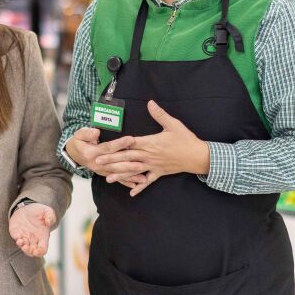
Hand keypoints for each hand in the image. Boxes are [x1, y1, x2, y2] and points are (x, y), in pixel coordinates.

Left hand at [9, 203, 56, 256]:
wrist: (26, 207)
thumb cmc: (38, 211)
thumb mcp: (47, 211)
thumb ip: (50, 216)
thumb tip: (49, 222)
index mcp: (43, 236)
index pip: (43, 249)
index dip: (40, 252)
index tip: (36, 250)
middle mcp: (34, 239)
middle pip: (32, 252)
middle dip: (29, 252)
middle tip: (27, 247)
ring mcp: (25, 238)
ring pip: (25, 249)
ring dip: (23, 248)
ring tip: (22, 242)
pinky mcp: (17, 234)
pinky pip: (18, 241)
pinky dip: (18, 242)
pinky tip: (18, 239)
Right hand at [64, 127, 141, 180]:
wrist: (74, 154)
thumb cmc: (79, 141)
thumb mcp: (79, 134)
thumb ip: (87, 133)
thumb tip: (96, 132)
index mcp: (91, 153)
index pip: (108, 148)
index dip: (120, 144)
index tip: (131, 139)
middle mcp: (97, 164)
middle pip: (115, 164)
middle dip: (129, 164)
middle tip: (142, 163)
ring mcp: (101, 170)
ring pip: (117, 173)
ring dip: (130, 176)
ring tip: (143, 178)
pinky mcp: (104, 174)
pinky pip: (116, 178)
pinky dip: (125, 182)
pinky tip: (135, 185)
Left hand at [95, 101, 209, 195]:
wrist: (197, 156)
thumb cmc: (185, 139)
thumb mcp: (173, 124)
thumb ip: (159, 114)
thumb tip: (150, 102)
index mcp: (150, 142)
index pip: (129, 143)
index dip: (116, 145)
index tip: (104, 146)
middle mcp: (149, 155)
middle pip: (127, 157)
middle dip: (111, 160)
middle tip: (97, 162)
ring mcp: (153, 165)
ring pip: (134, 170)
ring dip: (120, 175)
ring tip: (107, 179)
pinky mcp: (159, 173)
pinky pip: (148, 181)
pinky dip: (140, 187)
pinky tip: (131, 193)